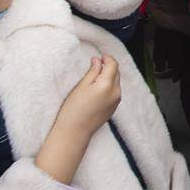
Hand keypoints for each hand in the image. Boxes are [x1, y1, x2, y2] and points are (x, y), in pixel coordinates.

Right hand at [35, 56, 121, 183]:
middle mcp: (115, 92)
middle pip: (116, 73)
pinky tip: (98, 89)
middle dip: (108, 67)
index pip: (113, 65)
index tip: (99, 57)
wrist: (74, 132)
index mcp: (107, 85)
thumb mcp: (81, 86)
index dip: (107, 59)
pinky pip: (115, 91)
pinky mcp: (114, 107)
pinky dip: (109, 86)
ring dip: (109, 76)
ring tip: (95, 78)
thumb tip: (98, 60)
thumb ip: (93, 71)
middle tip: (95, 66)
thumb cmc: (73, 109)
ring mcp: (116, 101)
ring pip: (116, 82)